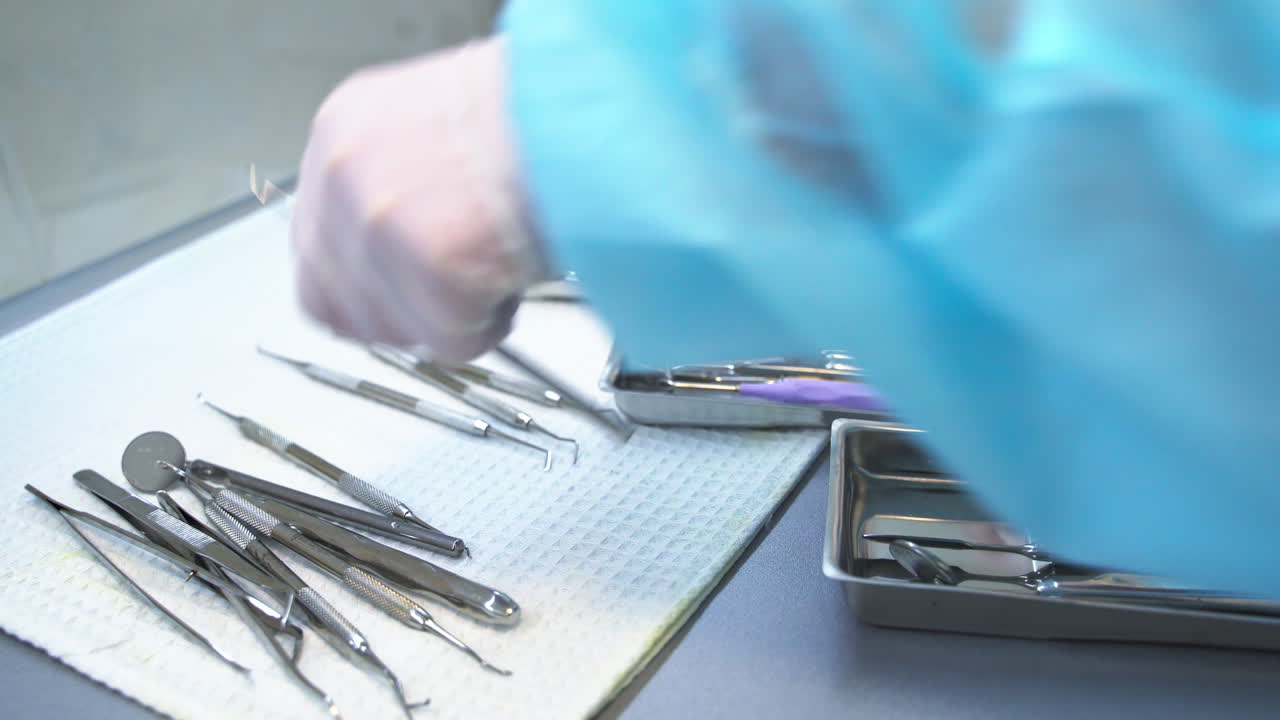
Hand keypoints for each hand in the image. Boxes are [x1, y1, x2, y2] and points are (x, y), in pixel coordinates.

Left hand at [291, 37, 545, 360]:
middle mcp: (345, 170)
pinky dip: (489, 326)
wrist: (594, 109)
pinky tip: (516, 283)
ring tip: (498, 277)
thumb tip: (403, 244)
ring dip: (449, 319)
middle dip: (406, 314)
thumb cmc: (544, 115)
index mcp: (346, 127)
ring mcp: (379, 218)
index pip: (316, 250)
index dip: (369, 289)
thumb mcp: (442, 125)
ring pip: (394, 326)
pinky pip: (449, 337)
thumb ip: (403, 182)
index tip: (403, 300)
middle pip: (342, 301)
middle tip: (458, 300)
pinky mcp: (430, 261)